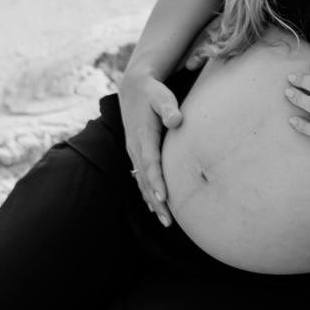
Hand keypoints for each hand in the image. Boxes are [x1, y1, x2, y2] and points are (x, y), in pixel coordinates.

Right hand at [118, 69, 182, 224]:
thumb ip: (168, 107)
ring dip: (153, 202)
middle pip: (145, 179)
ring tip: (166, 221)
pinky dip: (147, 193)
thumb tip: (176, 120)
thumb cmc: (152, 92)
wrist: (134, 88)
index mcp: (143, 135)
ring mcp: (134, 152)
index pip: (150, 162)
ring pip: (142, 181)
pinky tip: (154, 207)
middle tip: (168, 221)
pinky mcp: (136, 153)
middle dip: (156, 201)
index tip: (164, 198)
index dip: (156, 181)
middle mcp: (135, 147)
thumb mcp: (161, 95)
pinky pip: (140, 177)